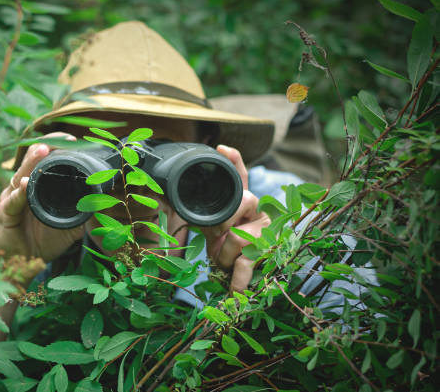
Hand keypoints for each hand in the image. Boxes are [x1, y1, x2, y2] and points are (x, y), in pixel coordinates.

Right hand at [0, 132, 85, 265]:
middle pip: (31, 162)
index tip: (71, 138)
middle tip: (60, 138)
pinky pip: (12, 203)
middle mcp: (21, 187)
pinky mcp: (4, 216)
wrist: (24, 264)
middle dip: (44, 147)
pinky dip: (19, 194)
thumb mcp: (69, 224)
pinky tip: (24, 185)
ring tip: (41, 150)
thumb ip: (84, 212)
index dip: (55, 147)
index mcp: (36, 185)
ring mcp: (11, 199)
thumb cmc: (44, 239)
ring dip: (31, 163)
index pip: (43, 160)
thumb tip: (104, 203)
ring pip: (20, 177)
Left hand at [198, 145, 269, 292]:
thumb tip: (173, 204)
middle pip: (244, 201)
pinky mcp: (267, 254)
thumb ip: (204, 217)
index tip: (222, 148)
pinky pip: (248, 264)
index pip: (240, 176)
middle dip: (223, 222)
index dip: (234, 160)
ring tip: (222, 261)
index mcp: (241, 202)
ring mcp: (265, 232)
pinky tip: (235, 292)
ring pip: (241, 236)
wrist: (243, 275)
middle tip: (215, 238)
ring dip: (224, 255)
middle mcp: (256, 211)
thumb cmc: (227, 247)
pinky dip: (238, 280)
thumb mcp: (213, 229)